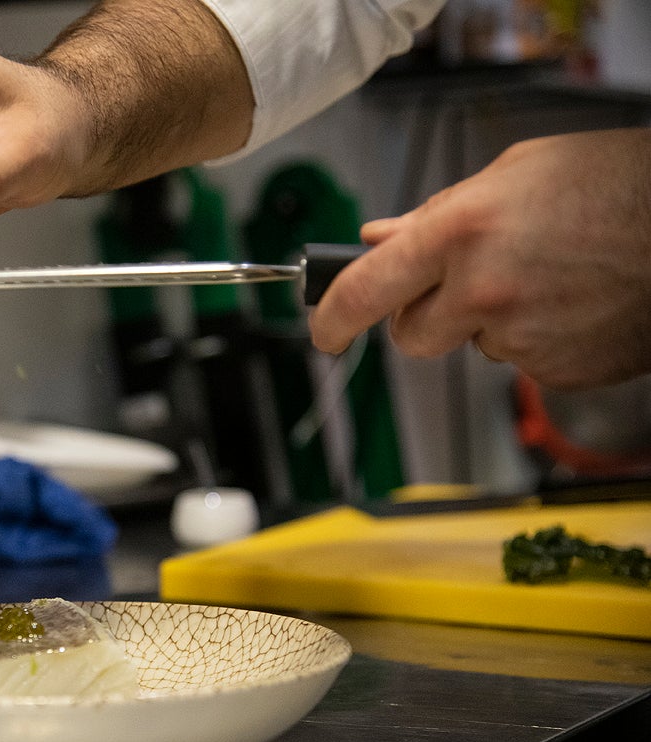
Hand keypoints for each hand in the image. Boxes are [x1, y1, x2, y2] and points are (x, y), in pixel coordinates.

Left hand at [308, 128, 650, 389]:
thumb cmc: (617, 185)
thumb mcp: (515, 173)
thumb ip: (437, 214)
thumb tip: (379, 238)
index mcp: (461, 233)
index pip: (364, 290)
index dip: (330, 316)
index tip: (322, 329)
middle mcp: (483, 291)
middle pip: (410, 336)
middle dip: (421, 316)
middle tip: (463, 283)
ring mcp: (521, 338)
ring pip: (472, 345)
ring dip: (489, 321)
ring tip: (545, 275)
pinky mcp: (558, 370)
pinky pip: (522, 361)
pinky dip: (536, 338)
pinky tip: (570, 301)